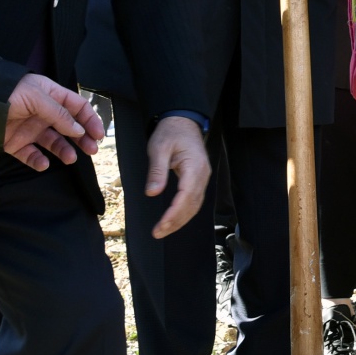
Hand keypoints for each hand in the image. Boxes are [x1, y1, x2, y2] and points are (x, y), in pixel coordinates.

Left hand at [4, 74, 104, 170]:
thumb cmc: (8, 92)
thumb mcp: (38, 97)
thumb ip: (60, 114)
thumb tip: (79, 130)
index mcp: (51, 96)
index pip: (77, 107)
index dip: (90, 120)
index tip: (98, 134)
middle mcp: (43, 113)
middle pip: (69, 127)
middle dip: (82, 138)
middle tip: (92, 150)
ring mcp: (30, 129)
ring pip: (53, 142)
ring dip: (64, 150)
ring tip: (70, 159)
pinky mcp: (16, 143)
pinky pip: (31, 155)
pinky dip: (38, 161)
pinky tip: (43, 163)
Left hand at [145, 116, 211, 237]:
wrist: (182, 121)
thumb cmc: (170, 132)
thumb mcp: (158, 148)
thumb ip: (157, 171)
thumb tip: (152, 193)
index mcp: (194, 166)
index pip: (186, 196)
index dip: (174, 213)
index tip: (161, 225)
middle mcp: (203, 175)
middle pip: (192, 205)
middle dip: (176, 221)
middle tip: (158, 233)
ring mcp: (203, 177)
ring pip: (195, 205)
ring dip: (180, 220)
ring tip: (163, 230)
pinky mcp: (199, 179)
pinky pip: (194, 200)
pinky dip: (184, 212)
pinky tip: (174, 219)